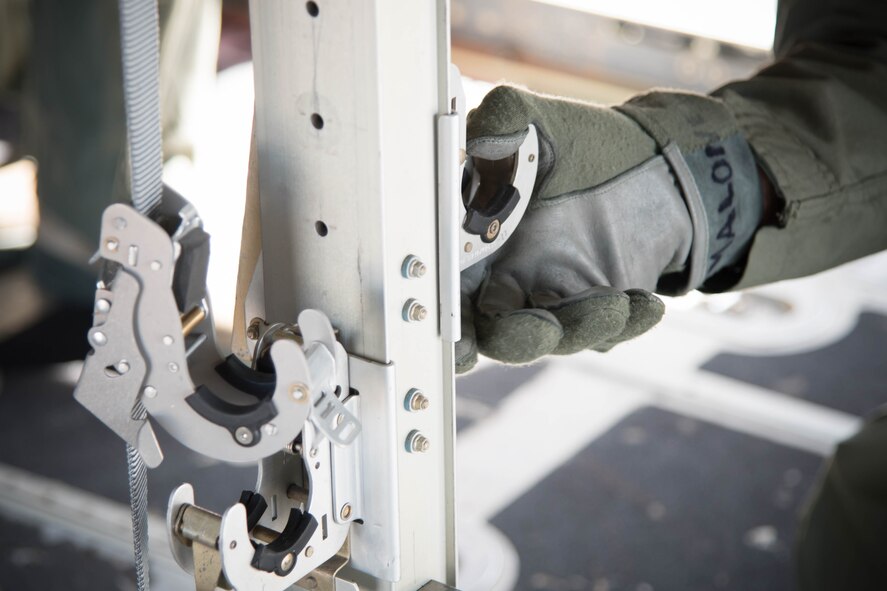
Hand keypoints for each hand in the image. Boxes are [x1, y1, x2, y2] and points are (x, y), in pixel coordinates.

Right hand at [456, 86, 762, 372]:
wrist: (654, 164)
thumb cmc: (584, 145)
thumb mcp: (541, 122)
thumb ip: (502, 122)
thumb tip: (482, 142)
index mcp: (475, 244)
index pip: (446, 295)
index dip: (445, 325)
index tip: (461, 342)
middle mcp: (507, 281)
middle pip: (494, 335)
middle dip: (514, 340)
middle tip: (540, 328)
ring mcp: (552, 302)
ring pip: (554, 339)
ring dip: (580, 328)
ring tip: (613, 302)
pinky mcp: (597, 313)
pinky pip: (606, 334)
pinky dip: (625, 324)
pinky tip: (644, 303)